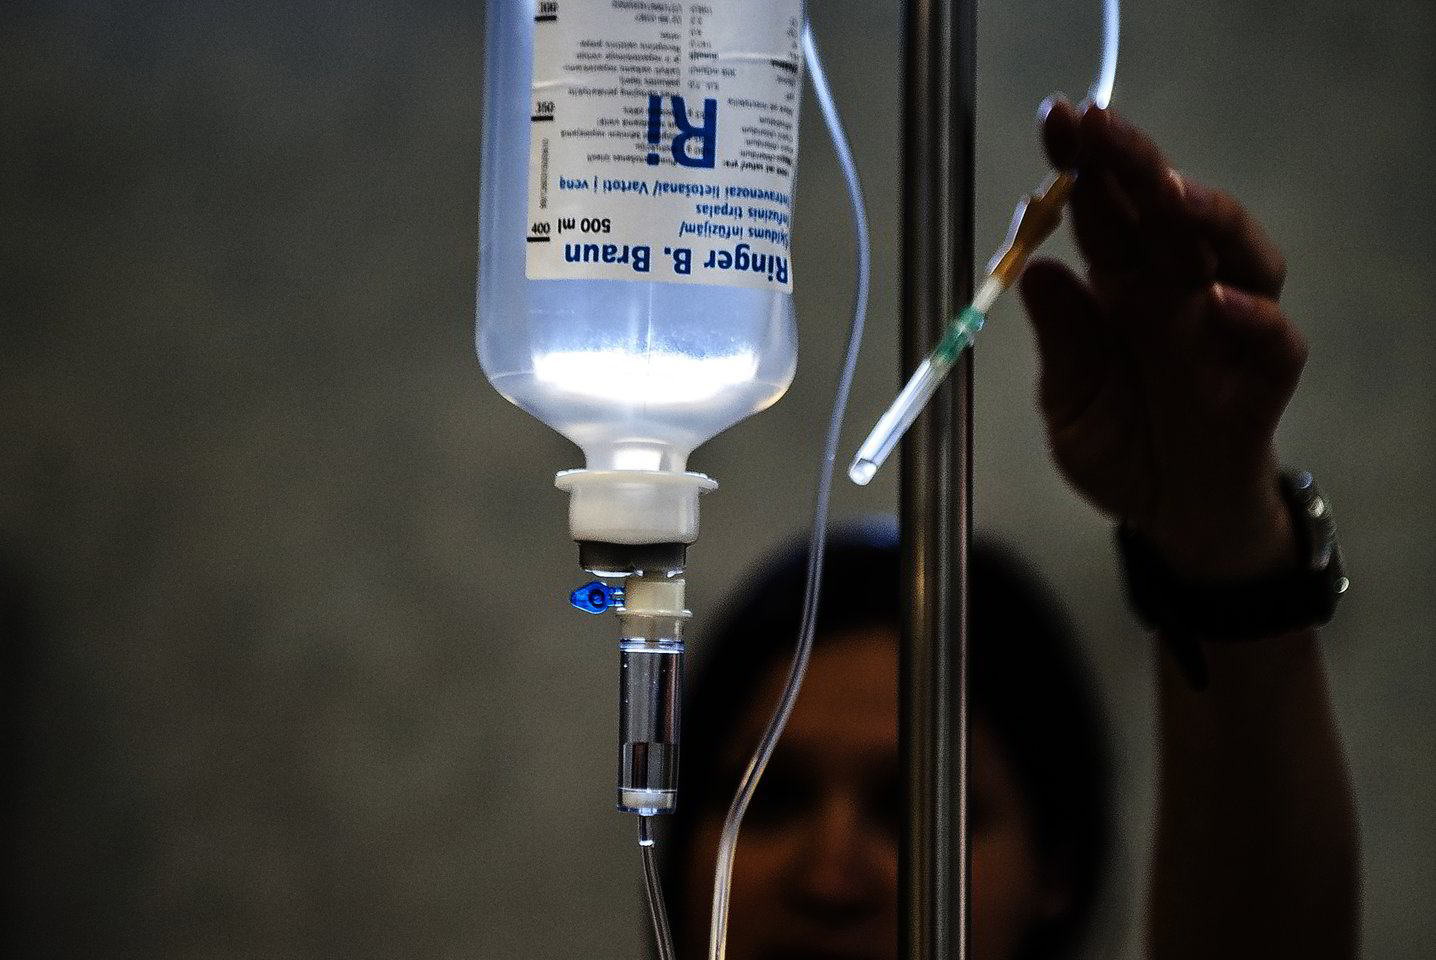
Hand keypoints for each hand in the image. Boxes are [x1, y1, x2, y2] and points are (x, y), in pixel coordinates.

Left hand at [1019, 100, 1305, 579]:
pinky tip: (1219, 302)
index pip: (1103, 210)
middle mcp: (1177, 291)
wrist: (1170, 515)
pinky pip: (1274, 338)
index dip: (1082, 164)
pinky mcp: (1263, 377)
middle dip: (1132, 162)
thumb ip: (1060, 346)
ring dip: (1204, 216)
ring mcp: (1227, 327)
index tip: (1054, 120)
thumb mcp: (1068, 404)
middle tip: (1097, 123)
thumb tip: (1035, 273)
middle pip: (1166, 210)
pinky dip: (1253, 317)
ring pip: (1234, 251)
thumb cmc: (1119, 444)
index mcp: (1120, 286)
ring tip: (1167, 192)